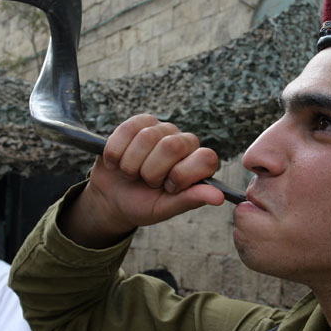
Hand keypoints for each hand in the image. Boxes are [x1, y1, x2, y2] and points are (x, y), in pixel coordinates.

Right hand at [61, 114, 224, 247]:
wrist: (112, 198)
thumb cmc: (143, 204)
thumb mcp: (165, 208)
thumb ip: (190, 200)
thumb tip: (218, 198)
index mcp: (198, 164)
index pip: (205, 158)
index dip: (182, 175)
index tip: (168, 188)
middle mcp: (184, 142)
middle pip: (172, 146)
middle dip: (152, 171)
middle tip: (147, 182)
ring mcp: (162, 129)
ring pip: (147, 137)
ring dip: (131, 164)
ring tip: (132, 173)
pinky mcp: (138, 122)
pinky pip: (127, 129)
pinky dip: (116, 152)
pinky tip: (117, 162)